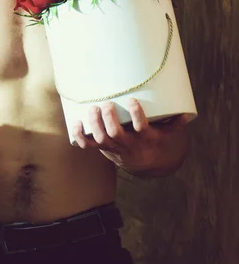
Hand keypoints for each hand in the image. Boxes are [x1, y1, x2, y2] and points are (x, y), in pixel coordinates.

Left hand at [72, 98, 189, 175]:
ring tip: (92, 108)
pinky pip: (87, 145)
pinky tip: (75, 123)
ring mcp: (113, 148)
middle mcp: (127, 145)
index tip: (133, 101)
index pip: (141, 128)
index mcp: (145, 139)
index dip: (137, 116)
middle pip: (115, 134)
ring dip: (94, 123)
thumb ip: (174, 123)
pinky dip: (78, 136)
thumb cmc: (155, 140)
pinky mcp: (102, 148)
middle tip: (106, 104)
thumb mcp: (168, 134)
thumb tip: (187, 114)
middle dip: (109, 118)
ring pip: (101, 138)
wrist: (144, 162)